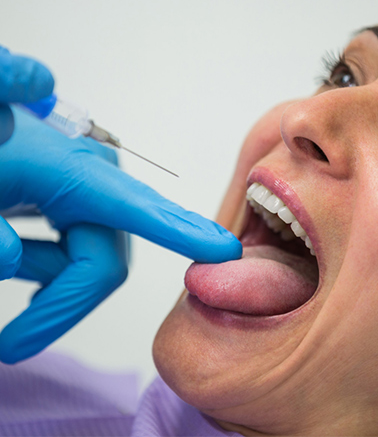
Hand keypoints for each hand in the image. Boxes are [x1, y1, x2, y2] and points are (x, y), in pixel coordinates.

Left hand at [0, 51, 240, 363]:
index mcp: (73, 168)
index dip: (183, 233)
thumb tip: (11, 261)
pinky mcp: (82, 192)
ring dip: (49, 277)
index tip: (224, 249)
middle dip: (64, 300)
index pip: (140, 211)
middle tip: (13, 342)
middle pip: (105, 261)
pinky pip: (81, 244)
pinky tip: (20, 249)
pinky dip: (48, 262)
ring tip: (7, 256)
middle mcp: (94, 178)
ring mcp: (89, 187)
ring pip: (93, 257)